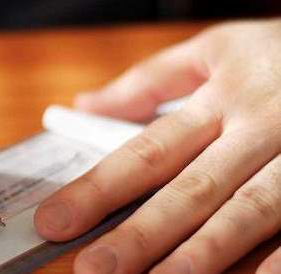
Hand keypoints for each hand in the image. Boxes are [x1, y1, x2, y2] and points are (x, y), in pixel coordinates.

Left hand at [35, 19, 280, 272]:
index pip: (147, 152)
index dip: (97, 189)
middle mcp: (258, 129)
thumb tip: (84, 106)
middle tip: (92, 269)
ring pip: (247, 213)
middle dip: (140, 235)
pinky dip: (273, 260)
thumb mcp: (216, 50)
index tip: (54, 220)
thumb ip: (149, 80)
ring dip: (201, 255)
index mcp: (219, 99)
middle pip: (190, 190)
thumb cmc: (279, 55)